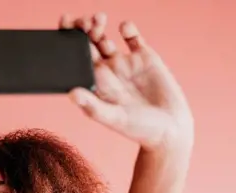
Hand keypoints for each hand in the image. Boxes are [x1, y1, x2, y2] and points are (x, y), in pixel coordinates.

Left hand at [61, 13, 193, 155]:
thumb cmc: (139, 130)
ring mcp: (125, 64)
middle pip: (87, 45)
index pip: (75, 61)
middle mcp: (107, 72)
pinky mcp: (145, 58)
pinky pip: (133, 38)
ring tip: (98, 20)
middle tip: (83, 20)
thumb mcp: (114, 118)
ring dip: (99, 27)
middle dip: (82, 30)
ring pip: (106, 38)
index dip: (68, 43)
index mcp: (94, 85)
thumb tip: (71, 93)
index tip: (64, 27)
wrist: (171, 130)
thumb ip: (93, 105)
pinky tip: (125, 28)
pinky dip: (128, 29)